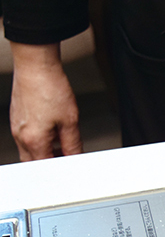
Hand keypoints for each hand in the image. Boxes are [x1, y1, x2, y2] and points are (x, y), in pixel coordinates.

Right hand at [9, 42, 82, 160]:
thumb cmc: (50, 88)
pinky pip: (27, 137)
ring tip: (63, 143)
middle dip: (50, 164)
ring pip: (29, 150)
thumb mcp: (70, 122)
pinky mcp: (17, 117)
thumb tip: (76, 157)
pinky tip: (52, 130)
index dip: (60, 170)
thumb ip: (73, 144)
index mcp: (33, 140)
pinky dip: (39, 139)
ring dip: (45, 151)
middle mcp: (20, 136)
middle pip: (34, 162)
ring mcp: (16, 126)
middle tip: (67, 158)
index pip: (46, 167)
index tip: (71, 168)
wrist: (36, 66)